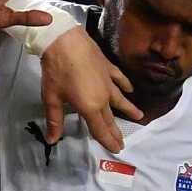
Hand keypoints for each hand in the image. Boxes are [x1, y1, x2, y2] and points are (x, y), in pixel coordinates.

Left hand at [39, 25, 143, 152]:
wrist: (64, 40)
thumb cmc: (56, 71)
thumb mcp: (51, 98)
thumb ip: (55, 120)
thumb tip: (52, 140)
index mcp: (90, 107)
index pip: (100, 129)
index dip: (108, 141)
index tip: (117, 149)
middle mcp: (103, 97)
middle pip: (111, 118)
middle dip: (116, 131)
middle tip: (124, 142)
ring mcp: (107, 81)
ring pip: (120, 99)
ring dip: (129, 109)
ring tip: (139, 116)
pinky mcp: (107, 67)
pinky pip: (119, 79)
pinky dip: (125, 85)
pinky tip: (130, 89)